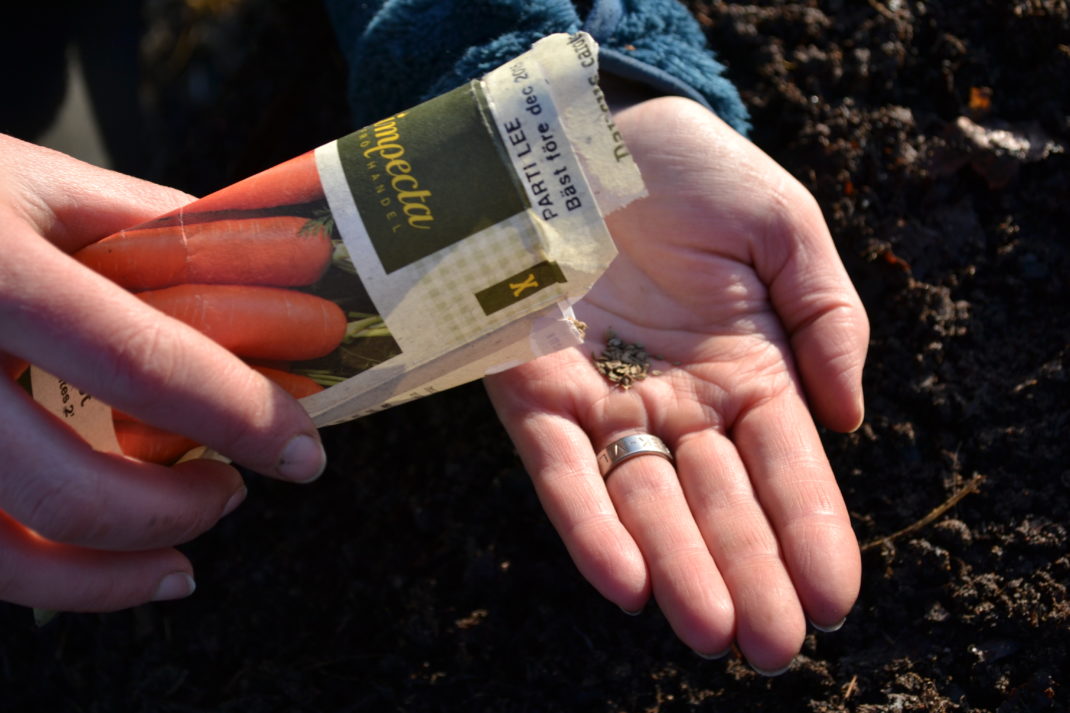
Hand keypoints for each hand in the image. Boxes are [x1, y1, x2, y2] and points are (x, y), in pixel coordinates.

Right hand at [0, 135, 325, 611]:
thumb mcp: (34, 182)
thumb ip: (152, 225)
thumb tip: (283, 261)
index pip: (143, 362)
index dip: (241, 417)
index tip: (302, 454)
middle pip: (72, 487)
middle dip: (179, 509)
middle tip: (233, 492)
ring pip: (6, 556)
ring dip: (114, 576)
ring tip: (179, 559)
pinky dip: (45, 581)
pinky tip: (98, 574)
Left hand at [485, 97, 868, 672]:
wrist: (584, 126)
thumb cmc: (692, 171)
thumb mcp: (785, 229)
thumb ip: (828, 321)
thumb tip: (850, 423)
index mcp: (746, 370)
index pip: (785, 469)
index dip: (811, 533)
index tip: (833, 600)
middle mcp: (677, 401)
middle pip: (717, 502)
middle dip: (746, 574)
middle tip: (769, 649)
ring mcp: (604, 401)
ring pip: (644, 501)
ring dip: (676, 567)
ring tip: (709, 629)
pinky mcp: (532, 389)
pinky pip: (561, 468)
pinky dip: (590, 524)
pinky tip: (623, 581)